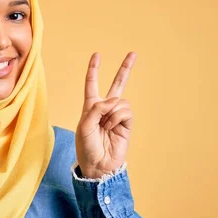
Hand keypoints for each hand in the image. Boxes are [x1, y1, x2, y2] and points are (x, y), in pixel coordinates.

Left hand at [75, 52, 135, 177]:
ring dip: (111, 112)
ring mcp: (117, 115)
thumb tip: (114, 101)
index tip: (97, 55)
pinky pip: (125, 111)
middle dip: (125, 69)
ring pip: (120, 101)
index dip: (94, 69)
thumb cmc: (86, 146)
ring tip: (106, 126)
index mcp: (90, 106)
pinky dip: (117, 118)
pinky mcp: (126, 124)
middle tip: (133, 53)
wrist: (98, 164)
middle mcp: (105, 108)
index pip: (92, 84)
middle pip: (117, 84)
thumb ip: (96, 109)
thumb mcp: (84, 125)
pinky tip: (112, 128)